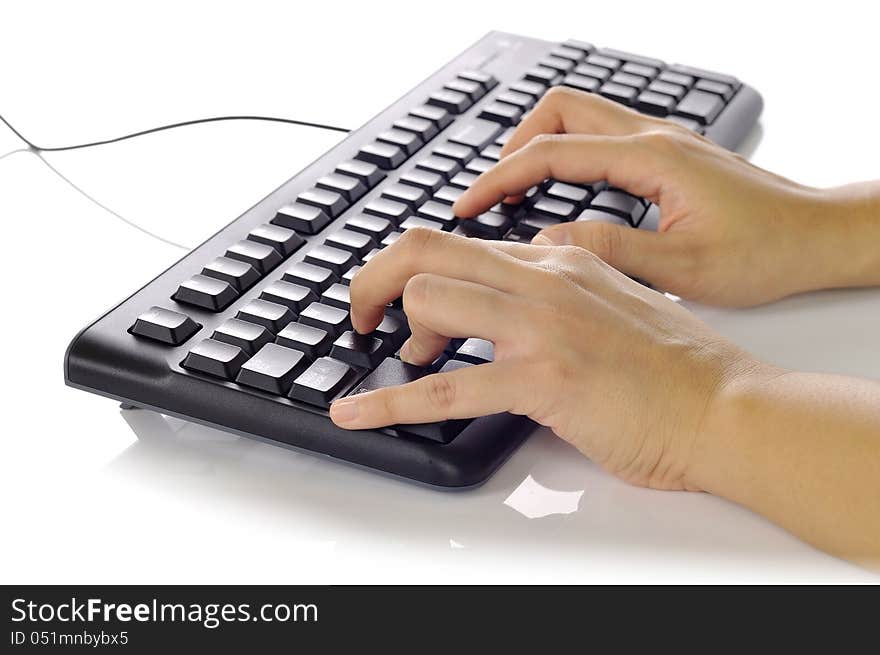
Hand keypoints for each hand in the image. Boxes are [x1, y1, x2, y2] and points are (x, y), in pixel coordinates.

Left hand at [330, 228, 758, 489]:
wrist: (726, 407)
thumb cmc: (676, 368)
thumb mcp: (615, 303)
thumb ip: (563, 291)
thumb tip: (512, 299)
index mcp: (563, 258)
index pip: (467, 244)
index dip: (423, 271)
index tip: (408, 301)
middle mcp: (546, 278)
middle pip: (428, 249)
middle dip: (378, 279)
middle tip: (365, 312)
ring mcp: (543, 325)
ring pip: (429, 297)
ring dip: (396, 331)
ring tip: (397, 358)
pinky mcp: (544, 379)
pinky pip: (446, 387)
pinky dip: (390, 402)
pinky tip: (356, 413)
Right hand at [453, 87, 879, 306]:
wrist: (819, 236)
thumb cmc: (768, 252)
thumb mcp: (683, 269)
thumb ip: (611, 251)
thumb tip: (548, 244)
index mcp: (651, 160)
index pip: (552, 152)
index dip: (501, 178)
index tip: (468, 206)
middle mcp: (654, 138)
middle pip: (559, 111)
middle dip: (513, 147)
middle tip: (489, 194)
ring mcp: (661, 141)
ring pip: (580, 115)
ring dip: (539, 145)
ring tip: (514, 192)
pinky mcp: (669, 154)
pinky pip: (601, 136)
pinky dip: (567, 154)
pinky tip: (562, 191)